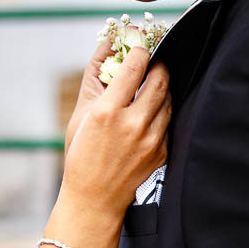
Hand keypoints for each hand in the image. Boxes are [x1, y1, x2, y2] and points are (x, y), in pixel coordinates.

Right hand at [61, 45, 171, 215]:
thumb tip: (108, 50)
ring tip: (150, 86)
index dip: (140, 50)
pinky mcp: (161, 151)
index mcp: (108, 112)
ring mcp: (151, 139)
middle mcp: (133, 124)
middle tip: (152, 63)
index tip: (139, 48)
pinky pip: (168, 120)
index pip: (136, 64)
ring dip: (162, 87)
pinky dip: (161, 111)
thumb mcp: (80, 117)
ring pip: (168, 98)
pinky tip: (149, 113)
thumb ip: (96, 82)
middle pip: (160, 78)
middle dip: (158, 64)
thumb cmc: (81, 157)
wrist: (95, 199)